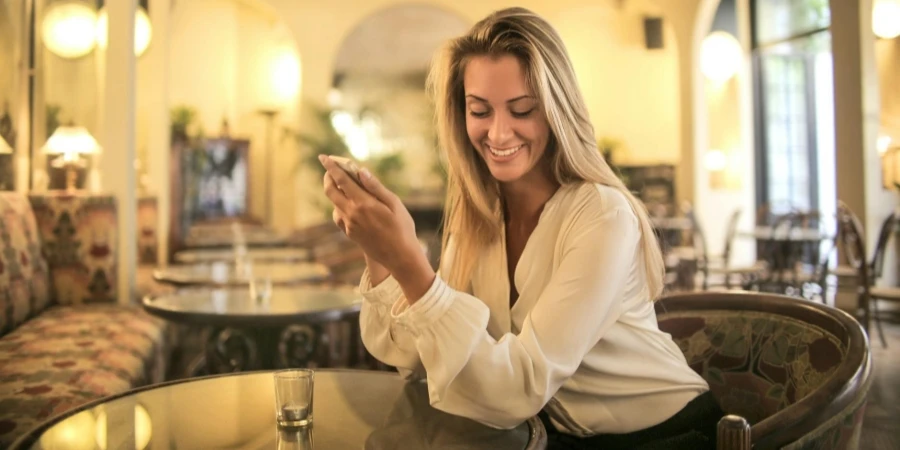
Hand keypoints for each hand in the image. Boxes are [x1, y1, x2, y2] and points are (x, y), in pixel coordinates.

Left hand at [319, 155, 433, 298]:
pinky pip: (339, 216)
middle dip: (328, 177)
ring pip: (334, 203)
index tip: (323, 157)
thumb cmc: (402, 228)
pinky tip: (351, 204)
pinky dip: (340, 206)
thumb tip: (361, 171)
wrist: (400, 257)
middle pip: (330, 191)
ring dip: (336, 191)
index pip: (341, 180)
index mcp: (363, 203)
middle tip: (332, 169)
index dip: (331, 167)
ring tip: (347, 184)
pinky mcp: (350, 233)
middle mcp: (352, 214)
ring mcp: (349, 225)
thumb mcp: (394, 204)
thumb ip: (376, 187)